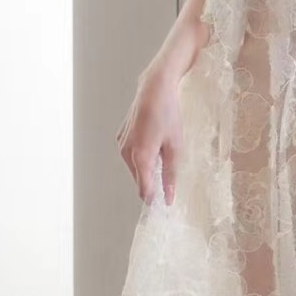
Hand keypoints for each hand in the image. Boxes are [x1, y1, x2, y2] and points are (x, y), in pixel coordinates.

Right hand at [115, 61, 184, 204]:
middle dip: (152, 183)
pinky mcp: (120, 137)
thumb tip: (168, 197)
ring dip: (147, 168)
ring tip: (162, 152)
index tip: (163, 206)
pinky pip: (131, 156)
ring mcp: (121, 144)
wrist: (154, 89)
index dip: (154, 200)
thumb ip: (170, 174)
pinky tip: (153, 143)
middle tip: (169, 176)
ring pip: (135, 168)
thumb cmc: (168, 115)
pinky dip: (142, 156)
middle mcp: (126, 152)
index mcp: (140, 157)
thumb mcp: (175, 146)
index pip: (144, 190)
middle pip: (139, 180)